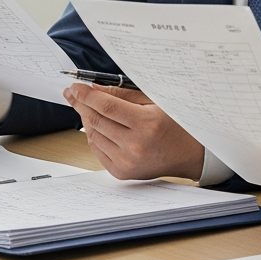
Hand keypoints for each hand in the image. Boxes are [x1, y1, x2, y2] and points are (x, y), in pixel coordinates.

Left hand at [64, 83, 204, 179]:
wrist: (188, 154)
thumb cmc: (175, 124)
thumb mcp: (154, 101)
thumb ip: (123, 94)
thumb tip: (95, 89)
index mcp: (146, 124)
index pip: (107, 107)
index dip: (87, 95)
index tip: (75, 86)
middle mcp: (135, 145)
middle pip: (96, 121)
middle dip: (80, 104)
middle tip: (73, 93)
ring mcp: (127, 162)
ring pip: (93, 135)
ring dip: (86, 119)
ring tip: (88, 107)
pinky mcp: (122, 172)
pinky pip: (97, 150)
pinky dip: (93, 136)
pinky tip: (97, 125)